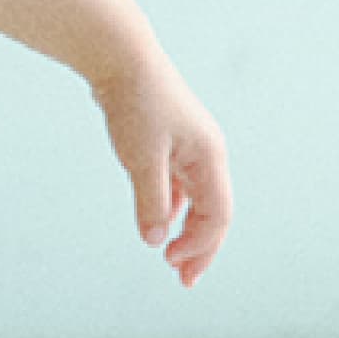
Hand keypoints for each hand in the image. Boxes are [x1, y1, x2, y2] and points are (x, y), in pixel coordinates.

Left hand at [87, 48, 232, 288]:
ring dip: (186, 230)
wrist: (120, 57)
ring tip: (171, 258)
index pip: (218, 215)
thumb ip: (150, 202)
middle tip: (184, 280)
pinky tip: (160, 222)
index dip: (201, 246)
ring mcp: (188, 147)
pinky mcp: (168, 142)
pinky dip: (172, 207)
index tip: (173, 267)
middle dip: (200, 247)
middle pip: (213, 212)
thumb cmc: (135, 103)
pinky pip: (178, 184)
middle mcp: (206, 154)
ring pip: (196, 199)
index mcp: (209, 158)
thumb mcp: (141, 158)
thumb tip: (156, 241)